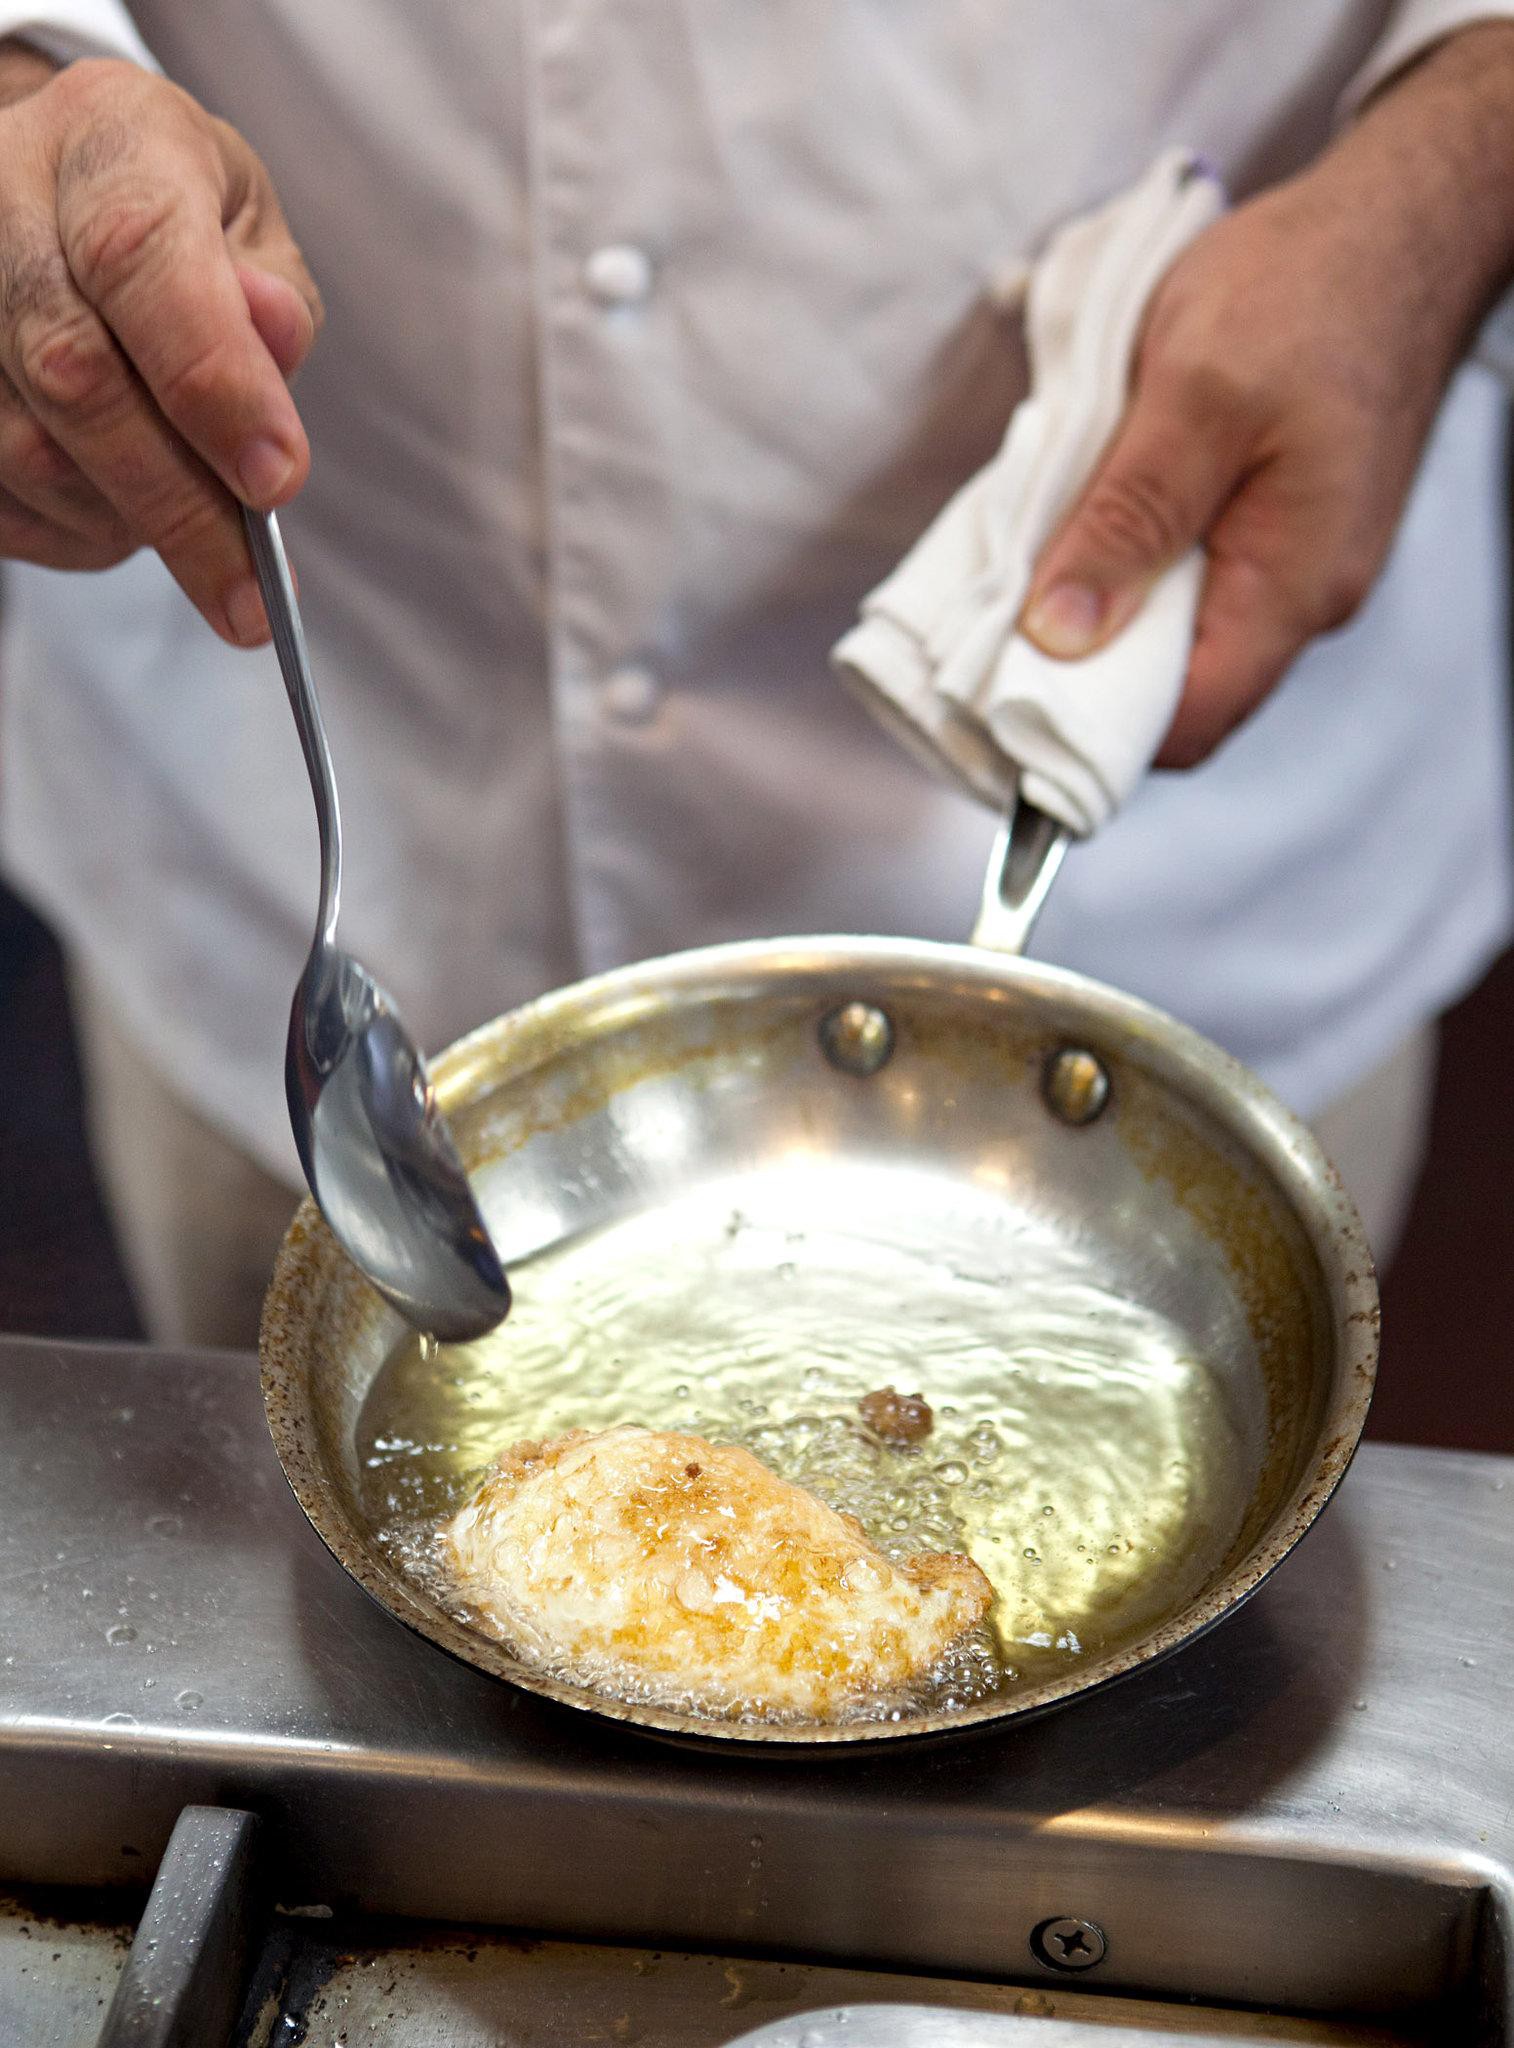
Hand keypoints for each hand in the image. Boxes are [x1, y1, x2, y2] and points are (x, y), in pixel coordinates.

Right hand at [0, 46, 320, 643]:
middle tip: (253, 598)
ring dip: (125, 523)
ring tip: (190, 528)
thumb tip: (272, 341)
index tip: (277, 483)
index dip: (211, 379)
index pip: (138, 255)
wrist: (56, 196)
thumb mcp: (251, 232)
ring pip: (26, 454)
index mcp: (107, 136)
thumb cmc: (177, 219)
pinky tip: (118, 515)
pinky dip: (71, 533)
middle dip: (178, 504)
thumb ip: (273, 299)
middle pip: (72, 374)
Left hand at [1019, 24, 1513, 767]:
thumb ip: (1127, 519)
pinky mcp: (1275, 529)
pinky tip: (1088, 525)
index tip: (1003, 696)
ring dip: (1103, 610)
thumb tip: (1060, 635)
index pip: (1186, 724)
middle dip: (1083, 672)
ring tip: (1035, 563)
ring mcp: (1292, 566)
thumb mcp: (1194, 396)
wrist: (1397, 220)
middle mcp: (1302, 598)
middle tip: (999, 621)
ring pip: (1177, 636)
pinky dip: (1130, 568)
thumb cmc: (1311, 289)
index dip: (1090, 731)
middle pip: (1176, 692)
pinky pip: (1191, 582)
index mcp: (1292, 587)